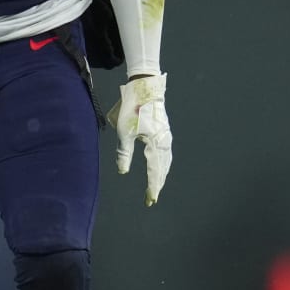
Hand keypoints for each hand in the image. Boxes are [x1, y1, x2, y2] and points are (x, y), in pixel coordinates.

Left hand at [107, 73, 171, 205]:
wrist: (145, 88)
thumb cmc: (133, 108)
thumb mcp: (124, 131)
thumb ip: (124, 153)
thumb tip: (123, 171)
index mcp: (155, 144)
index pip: (154, 172)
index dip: (152, 188)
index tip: (150, 201)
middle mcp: (164, 143)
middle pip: (162, 169)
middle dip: (156, 184)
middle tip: (151, 199)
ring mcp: (166, 137)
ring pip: (165, 162)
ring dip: (161, 175)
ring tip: (156, 186)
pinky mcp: (164, 132)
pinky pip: (165, 153)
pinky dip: (163, 164)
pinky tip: (160, 166)